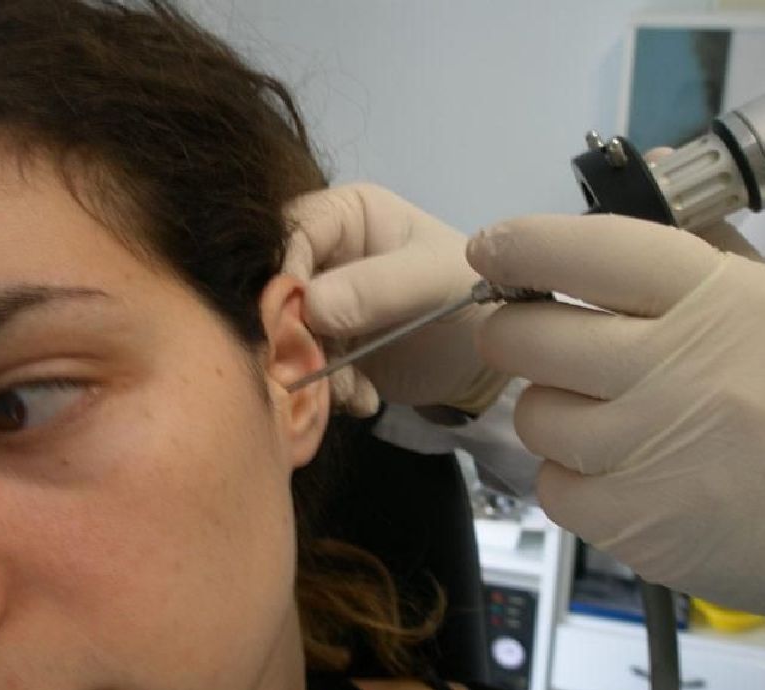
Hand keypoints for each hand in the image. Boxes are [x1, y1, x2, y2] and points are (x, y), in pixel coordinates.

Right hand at [284, 183, 506, 415]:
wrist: (488, 357)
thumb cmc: (470, 296)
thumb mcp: (436, 281)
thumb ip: (378, 287)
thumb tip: (310, 305)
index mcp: (347, 215)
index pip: (290, 231)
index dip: (284, 273)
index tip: (299, 319)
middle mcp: (325, 255)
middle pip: (276, 286)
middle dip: (293, 333)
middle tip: (317, 367)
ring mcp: (321, 305)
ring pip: (284, 334)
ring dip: (312, 371)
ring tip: (350, 392)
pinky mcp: (325, 348)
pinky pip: (304, 368)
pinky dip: (328, 391)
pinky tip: (363, 399)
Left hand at [467, 213, 764, 636]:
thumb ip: (696, 249)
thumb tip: (627, 192)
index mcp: (718, 302)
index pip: (590, 251)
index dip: (522, 246)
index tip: (492, 249)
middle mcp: (679, 369)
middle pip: (529, 335)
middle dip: (514, 331)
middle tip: (533, 338)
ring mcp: (652, 451)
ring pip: (534, 412)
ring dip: (552, 411)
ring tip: (604, 418)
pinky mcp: (632, 523)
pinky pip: (550, 484)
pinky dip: (570, 477)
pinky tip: (617, 472)